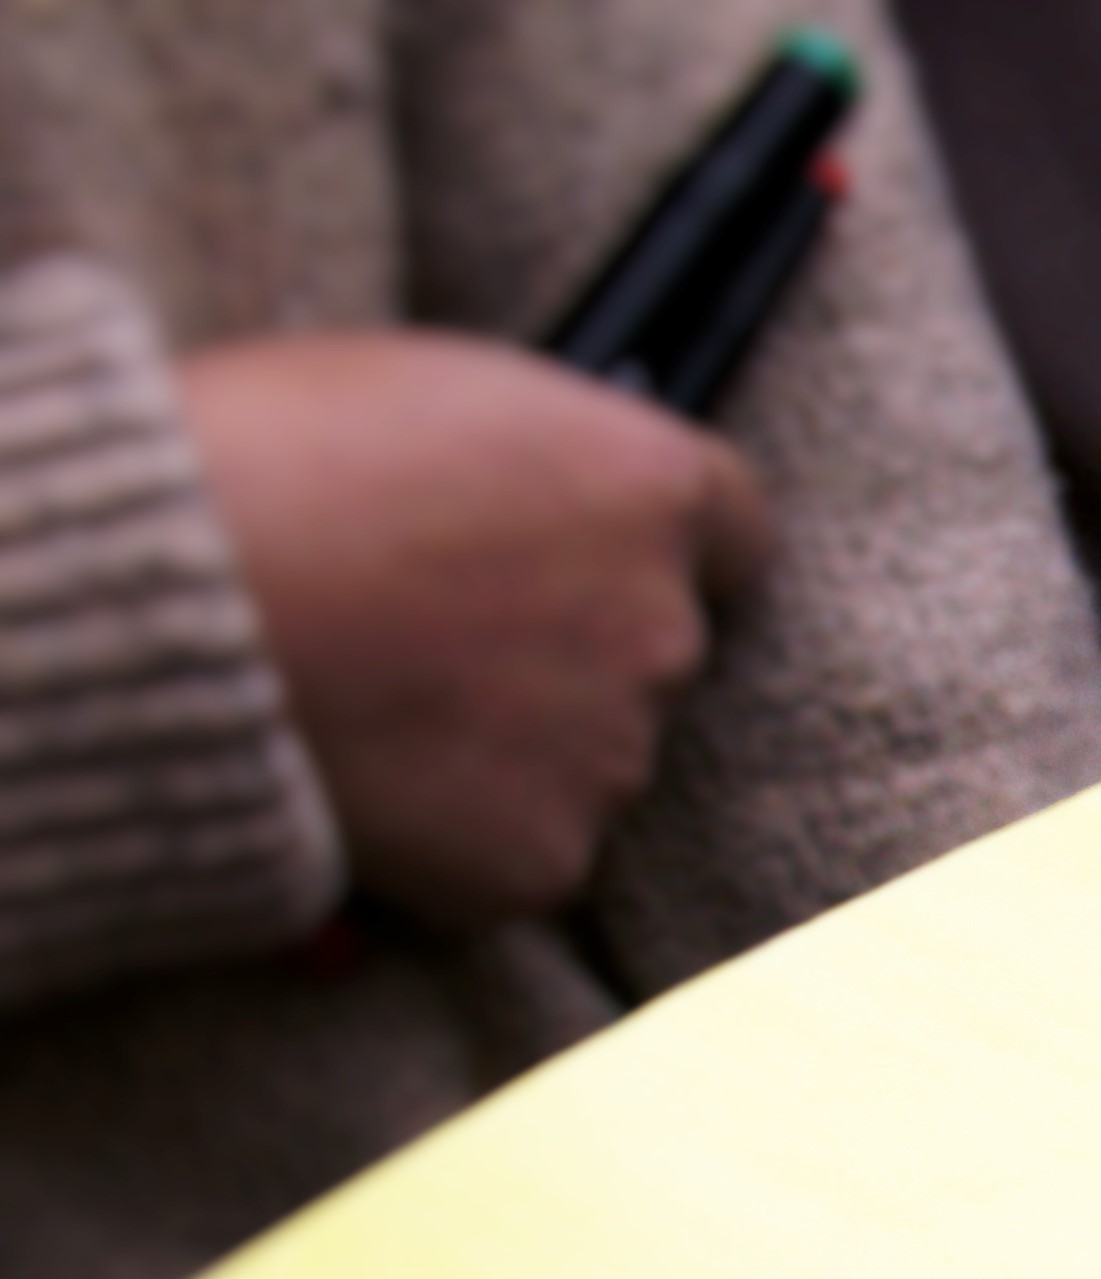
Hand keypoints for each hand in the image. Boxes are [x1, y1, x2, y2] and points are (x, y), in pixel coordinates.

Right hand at [179, 330, 775, 933]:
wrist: (166, 596)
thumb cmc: (248, 454)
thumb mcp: (404, 392)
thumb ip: (503, 459)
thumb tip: (511, 502)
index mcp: (644, 485)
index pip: (728, 531)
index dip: (651, 549)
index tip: (597, 560)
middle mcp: (661, 627)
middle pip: (644, 651)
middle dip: (557, 652)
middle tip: (421, 642)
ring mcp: (612, 754)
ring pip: (578, 759)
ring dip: (501, 747)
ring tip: (359, 704)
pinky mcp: (543, 858)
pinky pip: (512, 854)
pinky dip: (449, 840)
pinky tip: (353, 786)